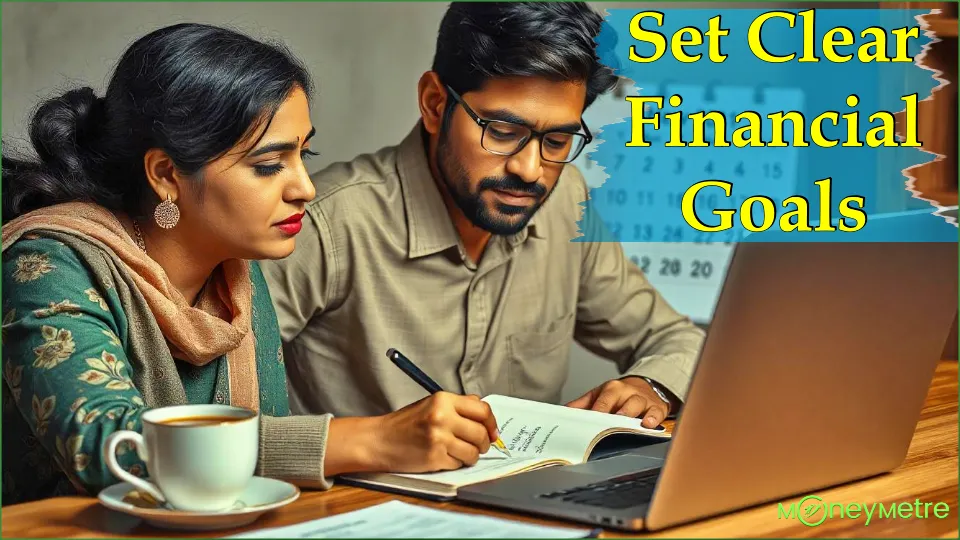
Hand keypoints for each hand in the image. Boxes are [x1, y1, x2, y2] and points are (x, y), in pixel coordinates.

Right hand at [369, 392, 499, 473]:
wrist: (379, 440)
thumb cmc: (405, 424)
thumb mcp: (431, 404)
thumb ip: (458, 405)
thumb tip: (484, 413)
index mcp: (443, 399)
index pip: (482, 410)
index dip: (491, 423)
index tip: (492, 431)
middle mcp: (442, 416)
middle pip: (481, 433)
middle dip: (484, 443)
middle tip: (479, 446)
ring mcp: (438, 438)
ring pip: (473, 452)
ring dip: (471, 456)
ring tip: (459, 452)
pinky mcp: (434, 457)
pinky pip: (459, 463)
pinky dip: (455, 463)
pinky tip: (444, 457)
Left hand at [565, 377, 669, 428]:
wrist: (646, 385)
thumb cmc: (620, 394)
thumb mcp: (600, 395)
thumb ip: (582, 404)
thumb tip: (564, 413)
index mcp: (611, 389)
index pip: (601, 402)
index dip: (594, 413)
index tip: (586, 424)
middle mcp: (626, 393)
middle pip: (618, 402)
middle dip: (611, 414)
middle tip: (604, 426)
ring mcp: (642, 400)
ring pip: (636, 405)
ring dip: (630, 415)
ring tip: (625, 424)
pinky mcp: (657, 407)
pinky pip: (656, 413)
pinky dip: (653, 418)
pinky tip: (648, 424)